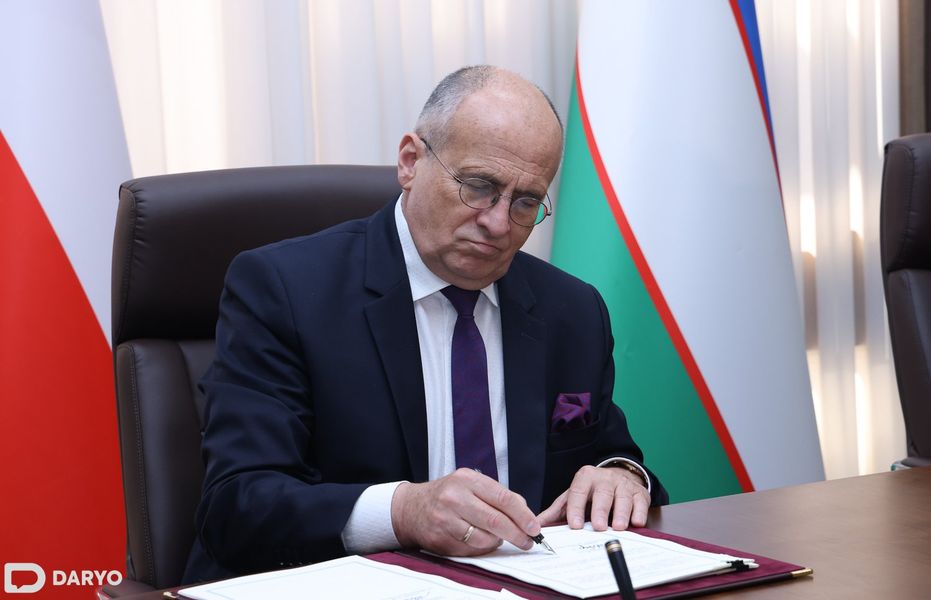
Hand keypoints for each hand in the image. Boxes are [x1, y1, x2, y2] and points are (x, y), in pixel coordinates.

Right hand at [390, 468, 540, 555]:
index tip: (534, 527)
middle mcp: (454, 497)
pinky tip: (479, 540)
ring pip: (484, 538)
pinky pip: (470, 550)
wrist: (411, 508)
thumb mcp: (469, 484)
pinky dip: (481, 548)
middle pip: (495, 520)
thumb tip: (524, 511)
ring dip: (497, 541)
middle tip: (527, 541)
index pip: (503, 497)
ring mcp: (445, 518)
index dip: (522, 515)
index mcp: (467, 479)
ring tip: (497, 537)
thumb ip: (496, 494)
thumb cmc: (446, 495)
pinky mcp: (440, 538)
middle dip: (517, 534)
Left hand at [537, 465, 649, 530]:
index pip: (578, 491)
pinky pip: (640, 503)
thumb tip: (537, 524)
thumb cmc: (592, 492)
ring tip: (617, 527)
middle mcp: (605, 478)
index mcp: (585, 477)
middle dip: (600, 510)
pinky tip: (636, 522)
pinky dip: (638, 513)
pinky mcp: (640, 494)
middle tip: (598, 527)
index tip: (574, 525)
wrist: (619, 477)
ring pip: (623, 498)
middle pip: (602, 494)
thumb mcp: (573, 496)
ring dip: (620, 513)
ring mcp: (624, 485)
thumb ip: (557, 511)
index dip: (576, 508)